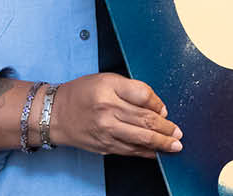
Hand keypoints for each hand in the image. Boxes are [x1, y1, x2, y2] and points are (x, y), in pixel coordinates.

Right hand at [48, 73, 181, 157]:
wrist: (53, 114)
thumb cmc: (82, 94)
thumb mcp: (106, 80)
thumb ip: (132, 90)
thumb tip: (157, 108)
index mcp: (109, 88)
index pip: (143, 95)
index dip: (159, 104)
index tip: (165, 110)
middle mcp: (107, 110)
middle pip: (145, 120)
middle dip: (166, 128)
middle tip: (179, 132)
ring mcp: (105, 130)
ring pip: (140, 138)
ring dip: (161, 143)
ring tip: (175, 145)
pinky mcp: (103, 146)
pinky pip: (129, 150)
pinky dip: (145, 152)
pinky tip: (156, 153)